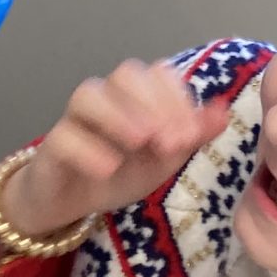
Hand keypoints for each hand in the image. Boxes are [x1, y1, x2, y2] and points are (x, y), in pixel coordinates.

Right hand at [0, 61, 231, 243]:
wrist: (73, 202)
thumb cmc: (121, 172)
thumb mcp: (164, 159)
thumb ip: (191, 135)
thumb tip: (223, 112)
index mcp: (137, 97)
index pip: (159, 75)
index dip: (176, 99)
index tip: (188, 136)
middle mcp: (106, 98)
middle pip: (126, 74)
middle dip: (153, 105)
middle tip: (169, 143)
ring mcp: (76, 119)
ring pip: (89, 94)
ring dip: (119, 116)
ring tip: (141, 142)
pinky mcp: (53, 146)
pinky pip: (65, 136)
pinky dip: (88, 149)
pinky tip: (108, 168)